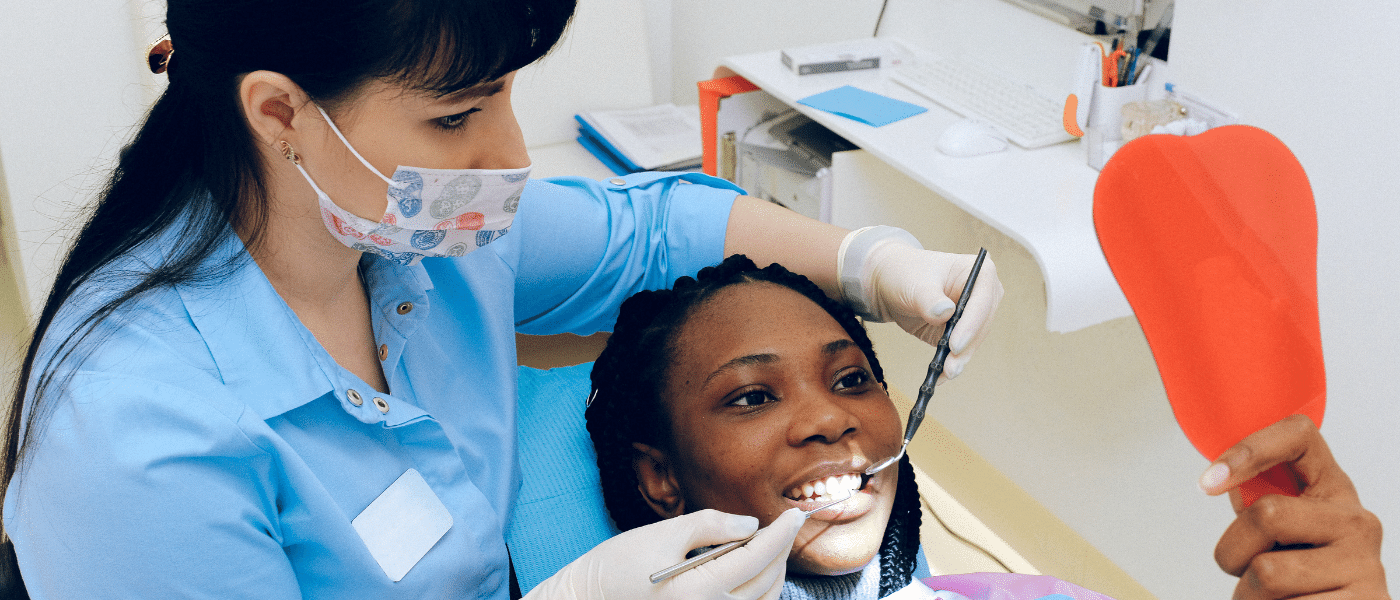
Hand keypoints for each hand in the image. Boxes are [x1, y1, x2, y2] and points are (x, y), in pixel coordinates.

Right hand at [525, 508, 804, 599]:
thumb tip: (750, 524)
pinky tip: (748, 576)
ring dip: (772, 575)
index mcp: (699, 591)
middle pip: (767, 582)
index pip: (759, 557)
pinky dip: (756, 595)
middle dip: (779, 551)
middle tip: (779, 527)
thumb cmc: (615, 567)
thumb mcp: (661, 535)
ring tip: (764, 549)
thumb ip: (710, 525)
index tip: (796, 513)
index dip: (782, 532)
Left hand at [852, 234, 1001, 380]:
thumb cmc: (905, 274)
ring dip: (959, 359)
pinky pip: (960, 350)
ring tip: (945, 373)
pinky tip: (940, 375)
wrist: (889, 284)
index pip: (982, 301)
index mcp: (978, 272)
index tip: (956, 344)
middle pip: (981, 325)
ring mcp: (973, 314)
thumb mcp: (915, 284)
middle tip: (951, 366)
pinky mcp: (961, 331)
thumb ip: (930, 299)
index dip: (971, 324)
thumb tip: (945, 312)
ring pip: (973, 341)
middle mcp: (982, 293)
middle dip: (966, 348)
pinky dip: (951, 363)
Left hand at [1201, 414, 1387, 599]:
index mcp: (1332, 490)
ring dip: (1249, 594)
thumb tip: (1217, 481)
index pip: (1299, 434)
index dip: (1248, 449)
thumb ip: (1256, 501)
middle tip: (1247, 570)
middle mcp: (1357, 521)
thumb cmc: (1297, 575)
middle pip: (1265, 513)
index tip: (1208, 482)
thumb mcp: (1278, 531)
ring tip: (1273, 596)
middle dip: (1234, 551)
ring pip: (1267, 572)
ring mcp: (1366, 564)